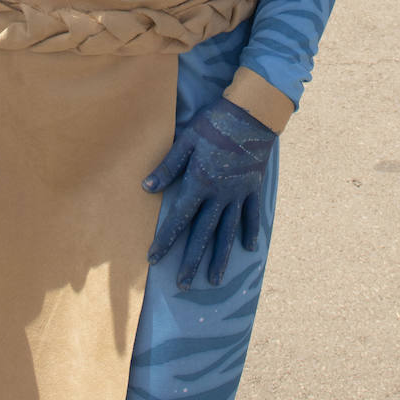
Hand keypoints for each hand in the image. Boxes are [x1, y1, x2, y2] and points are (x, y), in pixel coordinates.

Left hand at [142, 98, 276, 289]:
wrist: (251, 114)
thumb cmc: (214, 123)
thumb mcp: (187, 140)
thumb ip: (168, 166)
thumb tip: (146, 187)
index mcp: (200, 183)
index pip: (179, 218)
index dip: (165, 240)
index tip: (153, 259)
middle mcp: (220, 195)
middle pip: (203, 234)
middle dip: (191, 261)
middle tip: (183, 285)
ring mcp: (239, 193)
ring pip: (228, 231)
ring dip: (220, 257)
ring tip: (214, 280)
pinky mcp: (253, 187)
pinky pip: (252, 215)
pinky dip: (250, 231)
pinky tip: (249, 248)